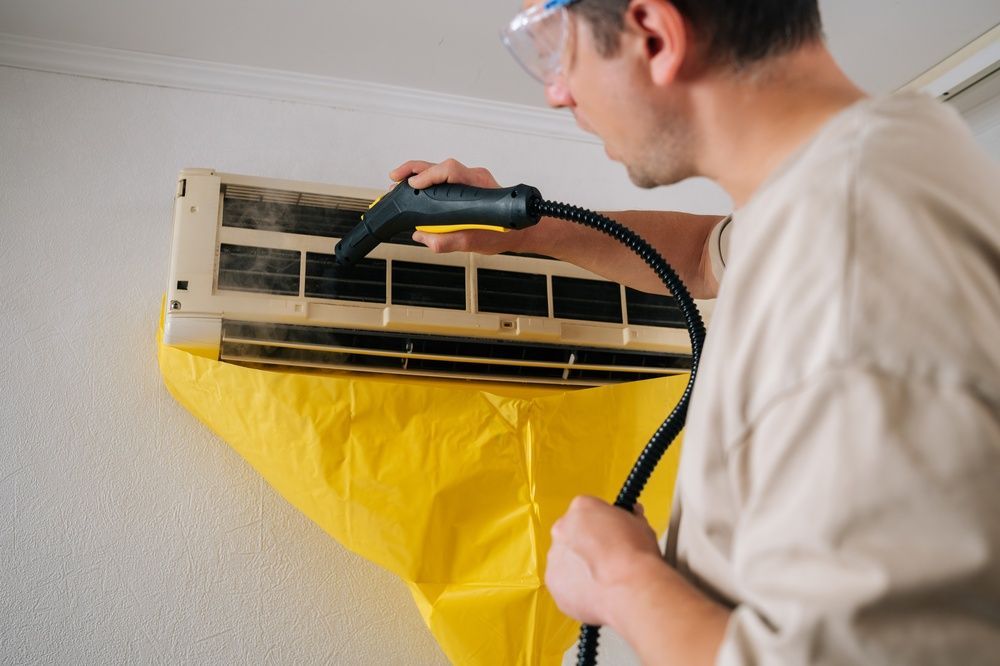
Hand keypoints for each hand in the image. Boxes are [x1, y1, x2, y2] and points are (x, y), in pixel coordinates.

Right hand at [388, 158, 527, 254]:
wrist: (519, 231)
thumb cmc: (502, 233)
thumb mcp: (473, 243)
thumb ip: (446, 241)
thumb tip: (422, 237)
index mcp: (477, 185)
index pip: (449, 170)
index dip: (428, 175)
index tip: (413, 184)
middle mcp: (474, 177)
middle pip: (439, 165)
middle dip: (414, 170)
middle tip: (395, 179)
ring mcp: (471, 179)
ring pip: (440, 170)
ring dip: (419, 175)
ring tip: (400, 186)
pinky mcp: (467, 185)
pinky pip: (445, 178)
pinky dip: (429, 181)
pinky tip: (417, 191)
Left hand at [545, 496, 662, 626]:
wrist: (632, 589)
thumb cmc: (636, 557)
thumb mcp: (641, 525)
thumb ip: (629, 518)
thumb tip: (632, 517)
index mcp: (582, 508)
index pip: (587, 510)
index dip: (601, 524)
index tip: (610, 533)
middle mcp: (562, 529)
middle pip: (571, 534)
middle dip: (586, 544)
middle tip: (608, 557)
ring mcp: (555, 557)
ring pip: (566, 560)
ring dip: (580, 567)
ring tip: (604, 578)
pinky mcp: (553, 582)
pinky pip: (563, 583)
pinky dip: (576, 588)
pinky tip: (597, 592)